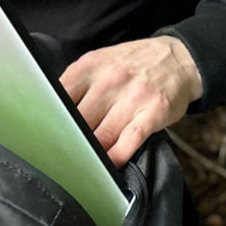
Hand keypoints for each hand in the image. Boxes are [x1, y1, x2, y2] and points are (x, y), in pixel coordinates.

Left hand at [60, 36, 202, 167]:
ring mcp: (133, 96)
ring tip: (82, 165)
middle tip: (62, 157)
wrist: (179, 59)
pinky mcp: (153, 112)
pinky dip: (116, 157)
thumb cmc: (134, 64)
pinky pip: (129, 141)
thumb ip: (78, 83)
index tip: (46, 136)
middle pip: (79, 120)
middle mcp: (110, 80)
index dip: (51, 120)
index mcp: (91, 66)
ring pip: (101, 135)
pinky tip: (108, 165)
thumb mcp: (101, 61)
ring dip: (91, 153)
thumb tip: (53, 113)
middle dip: (70, 141)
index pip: (60, 97)